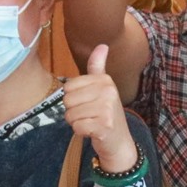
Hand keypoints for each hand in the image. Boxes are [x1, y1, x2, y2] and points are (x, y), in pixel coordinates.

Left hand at [65, 45, 134, 171]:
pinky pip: (76, 127)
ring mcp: (107, 109)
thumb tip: (102, 45)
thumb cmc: (106, 114)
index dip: (73, 99)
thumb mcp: (103, 88)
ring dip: (77, 123)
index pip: (68, 87)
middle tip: (90, 116)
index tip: (88, 104)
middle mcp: (108, 91)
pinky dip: (81, 132)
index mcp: (105, 80)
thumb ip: (98, 67)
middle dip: (74, 112)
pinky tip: (93, 132)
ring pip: (70, 115)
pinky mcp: (103, 126)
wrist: (119, 141)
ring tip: (91, 123)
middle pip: (67, 101)